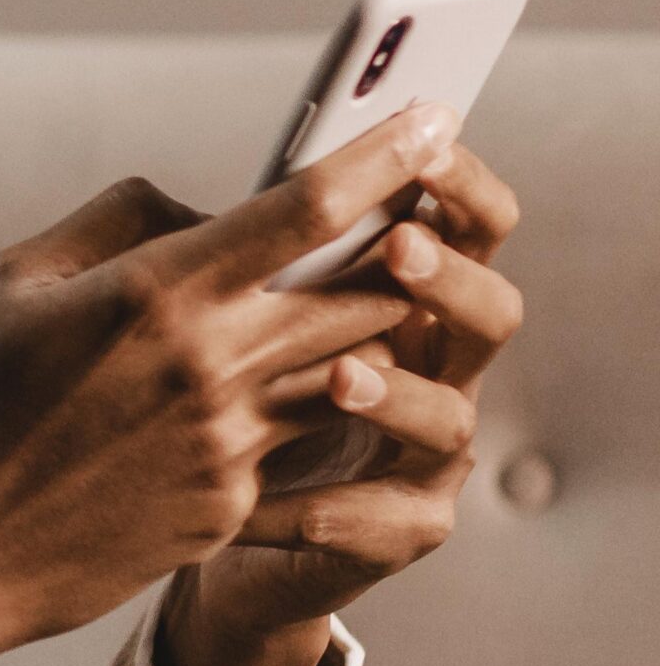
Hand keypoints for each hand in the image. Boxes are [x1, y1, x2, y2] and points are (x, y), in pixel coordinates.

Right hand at [0, 103, 459, 665]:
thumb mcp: (13, 282)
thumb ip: (119, 222)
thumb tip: (205, 210)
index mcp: (153, 295)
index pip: (306, 210)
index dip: (383, 157)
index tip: (431, 118)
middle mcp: (210, 369)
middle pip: (366, 290)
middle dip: (402, 249)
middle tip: (413, 218)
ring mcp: (231, 446)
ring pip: (352, 367)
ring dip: (364, 330)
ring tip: (347, 302)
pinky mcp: (232, 508)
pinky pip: (297, 438)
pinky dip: (300, 402)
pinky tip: (261, 396)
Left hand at [159, 141, 521, 665]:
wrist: (180, 519)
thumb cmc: (186, 391)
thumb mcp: (183, 308)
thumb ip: (205, 247)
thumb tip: (205, 212)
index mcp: (389, 293)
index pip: (455, 225)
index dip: (452, 182)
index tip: (425, 136)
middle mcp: (423, 365)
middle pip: (485, 310)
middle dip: (446, 277)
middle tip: (396, 248)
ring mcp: (419, 452)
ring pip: (451, 418)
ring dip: (399, 394)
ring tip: (340, 378)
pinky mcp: (392, 529)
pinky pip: (388, 521)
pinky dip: (333, 509)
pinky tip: (263, 504)